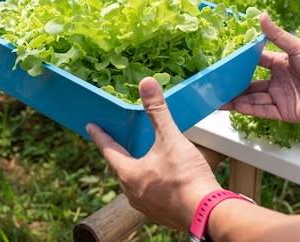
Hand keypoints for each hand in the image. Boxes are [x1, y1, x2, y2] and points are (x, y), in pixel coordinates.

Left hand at [86, 77, 221, 231]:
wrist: (207, 212)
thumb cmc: (186, 177)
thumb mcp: (170, 138)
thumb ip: (157, 111)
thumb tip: (147, 85)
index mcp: (129, 174)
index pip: (108, 150)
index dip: (100, 136)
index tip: (91, 127)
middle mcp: (132, 193)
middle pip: (121, 168)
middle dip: (121, 153)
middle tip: (120, 141)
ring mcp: (146, 206)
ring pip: (136, 183)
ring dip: (138, 170)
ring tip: (144, 158)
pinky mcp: (162, 214)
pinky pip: (151, 195)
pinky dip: (153, 183)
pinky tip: (164, 177)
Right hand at [223, 12, 299, 122]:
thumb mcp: (297, 47)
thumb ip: (277, 35)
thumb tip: (261, 15)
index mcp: (280, 64)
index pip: (255, 63)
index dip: (240, 64)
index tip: (224, 62)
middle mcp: (278, 81)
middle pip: (250, 84)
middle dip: (234, 86)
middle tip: (216, 85)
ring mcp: (281, 97)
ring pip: (254, 99)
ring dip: (237, 100)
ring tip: (219, 99)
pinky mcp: (286, 112)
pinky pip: (264, 111)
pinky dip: (250, 109)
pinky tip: (236, 106)